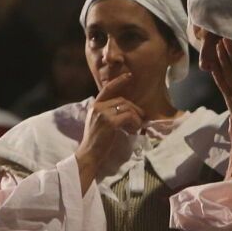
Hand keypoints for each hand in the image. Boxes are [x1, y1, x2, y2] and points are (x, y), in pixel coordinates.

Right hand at [76, 73, 142, 187]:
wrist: (89, 155)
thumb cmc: (96, 142)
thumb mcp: (98, 123)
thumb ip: (107, 113)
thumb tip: (126, 109)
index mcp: (94, 106)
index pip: (107, 89)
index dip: (119, 81)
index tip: (129, 75)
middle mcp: (97, 107)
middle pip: (122, 100)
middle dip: (134, 108)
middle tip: (142, 117)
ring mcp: (102, 114)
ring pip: (126, 108)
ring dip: (136, 116)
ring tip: (138, 126)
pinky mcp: (109, 123)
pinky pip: (128, 116)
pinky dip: (135, 122)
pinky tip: (135, 129)